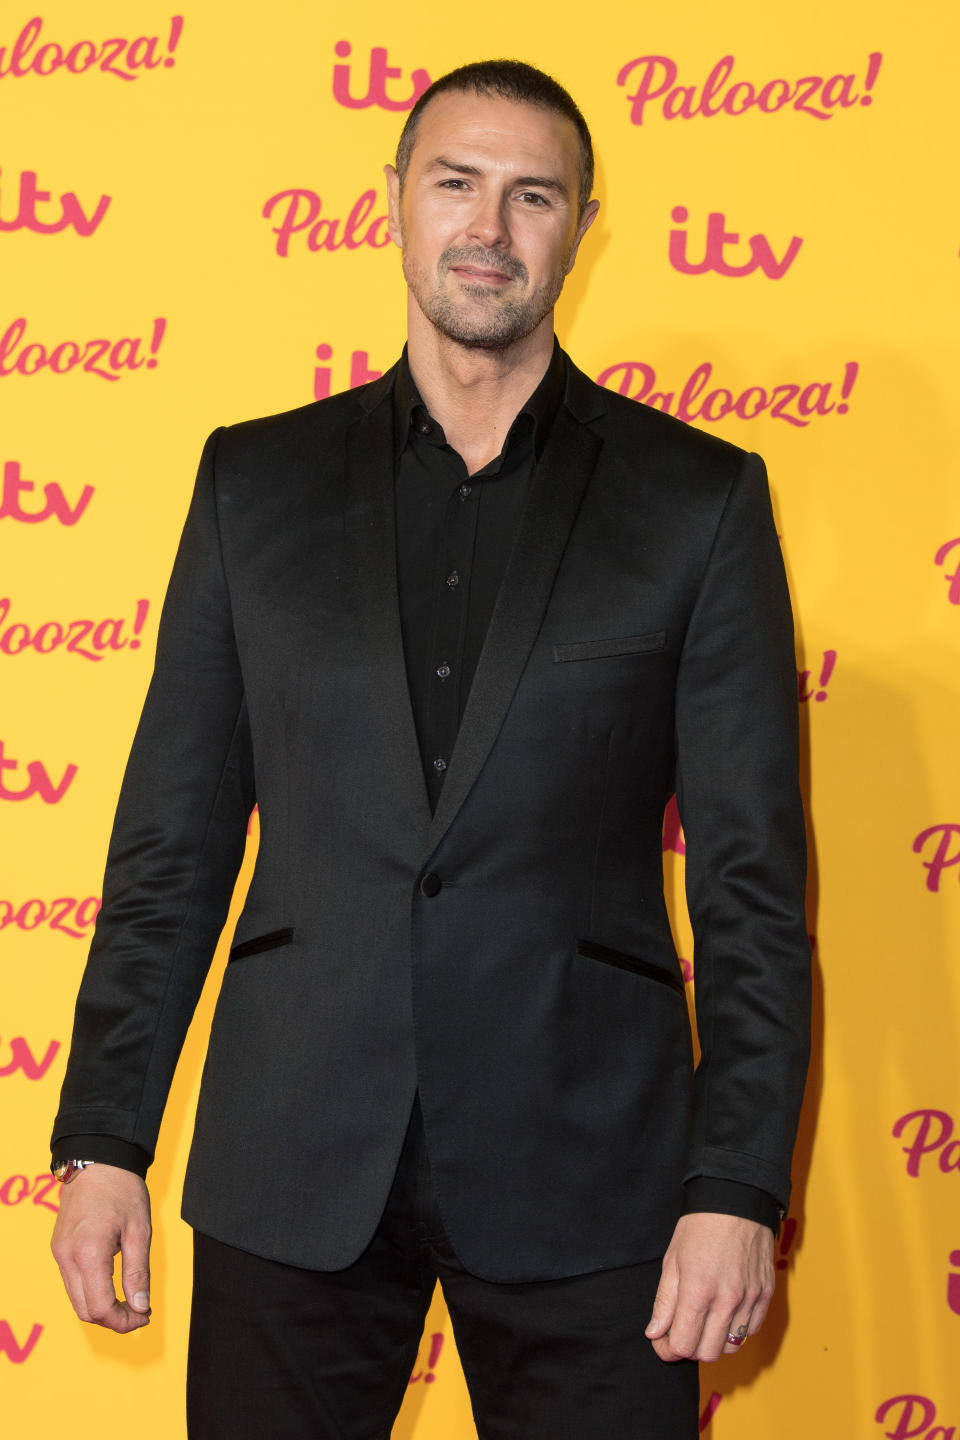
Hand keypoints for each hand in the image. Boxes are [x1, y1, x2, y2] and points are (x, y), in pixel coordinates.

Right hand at [50, 1164, 151, 1332]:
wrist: (98, 1160)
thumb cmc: (122, 1190)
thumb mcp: (140, 1230)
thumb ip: (138, 1272)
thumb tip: (141, 1308)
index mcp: (89, 1253)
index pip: (100, 1308)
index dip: (124, 1321)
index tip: (145, 1315)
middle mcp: (67, 1257)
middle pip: (85, 1310)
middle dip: (113, 1319)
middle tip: (140, 1311)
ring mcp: (59, 1253)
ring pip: (76, 1300)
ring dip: (102, 1308)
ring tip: (130, 1300)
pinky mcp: (59, 1248)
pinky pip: (72, 1283)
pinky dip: (92, 1292)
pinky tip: (113, 1285)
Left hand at [644, 1212, 774, 1361]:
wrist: (736, 1200)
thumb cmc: (699, 1226)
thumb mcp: (672, 1260)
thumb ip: (664, 1301)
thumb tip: (654, 1333)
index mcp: (698, 1291)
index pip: (683, 1346)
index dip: (667, 1349)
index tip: (662, 1340)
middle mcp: (727, 1300)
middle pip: (707, 1353)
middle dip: (690, 1347)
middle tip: (682, 1329)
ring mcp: (750, 1299)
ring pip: (731, 1347)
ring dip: (714, 1340)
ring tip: (704, 1320)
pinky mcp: (765, 1294)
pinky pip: (751, 1330)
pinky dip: (736, 1329)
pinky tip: (725, 1312)